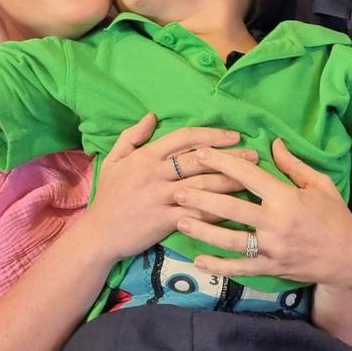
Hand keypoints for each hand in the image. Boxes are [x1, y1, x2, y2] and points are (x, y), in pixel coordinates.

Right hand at [83, 114, 257, 261]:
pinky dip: (218, 211)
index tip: (233, 136)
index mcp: (146, 157)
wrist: (97, 234)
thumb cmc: (107, 197)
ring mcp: (161, 197)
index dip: (211, 134)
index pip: (183, 138)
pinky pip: (197, 214)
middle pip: (199, 160)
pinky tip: (236, 209)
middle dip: (229, 157)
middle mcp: (155, 174)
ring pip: (202, 186)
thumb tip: (152, 116)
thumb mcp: (112, 161)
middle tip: (253, 156)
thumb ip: (132, 137)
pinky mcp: (165, 221)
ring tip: (252, 180)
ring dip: (229, 181)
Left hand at [174, 138, 351, 289]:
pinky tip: (198, 261)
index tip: (201, 153)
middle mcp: (277, 223)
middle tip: (177, 189)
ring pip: (231, 240)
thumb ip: (293, 165)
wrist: (348, 258)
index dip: (223, 163)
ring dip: (203, 230)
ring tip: (180, 221)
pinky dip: (218, 265)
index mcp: (287, 198)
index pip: (249, 176)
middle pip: (232, 208)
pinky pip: (240, 268)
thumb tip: (273, 142)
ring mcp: (273, 248)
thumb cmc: (335, 216)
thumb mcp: (320, 184)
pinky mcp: (271, 268)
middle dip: (203, 198)